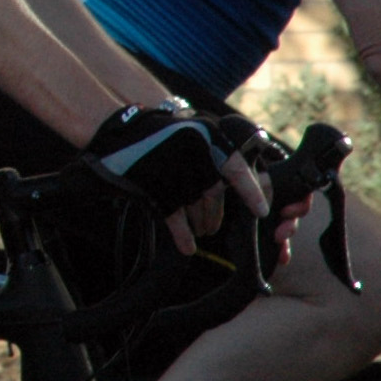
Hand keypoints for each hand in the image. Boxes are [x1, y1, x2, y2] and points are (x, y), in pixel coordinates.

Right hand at [81, 101, 268, 255]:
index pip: (238, 169)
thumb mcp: (196, 133)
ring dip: (202, 223)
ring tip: (201, 231)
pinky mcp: (155, 186)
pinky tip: (187, 247)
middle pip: (214, 195)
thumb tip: (257, 184)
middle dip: (215, 215)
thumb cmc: (164, 136)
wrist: (119, 133)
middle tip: (213, 227)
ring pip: (198, 206)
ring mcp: (174, 171)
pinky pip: (175, 217)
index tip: (261, 211)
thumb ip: (222, 154)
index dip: (252, 192)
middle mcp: (195, 153)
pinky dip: (182, 234)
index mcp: (208, 137)